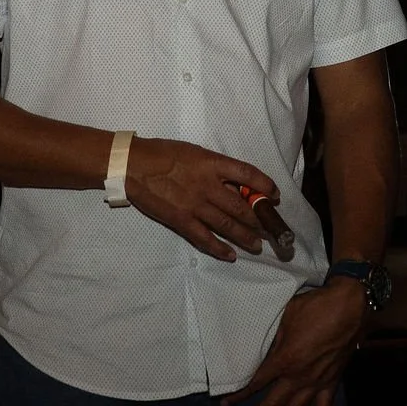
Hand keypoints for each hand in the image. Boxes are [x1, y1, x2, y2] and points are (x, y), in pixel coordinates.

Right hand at [123, 137, 276, 261]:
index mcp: (212, 163)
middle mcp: (208, 184)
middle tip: (270, 229)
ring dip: (245, 237)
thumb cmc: (163, 153)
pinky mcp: (181, 220)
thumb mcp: (195, 152)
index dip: (265, 185)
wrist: (132, 165)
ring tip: (257, 245)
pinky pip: (204, 238)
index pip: (248, 174)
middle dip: (258, 219)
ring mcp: (195, 205)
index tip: (274, 195)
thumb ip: (215, 168)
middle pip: (241, 206)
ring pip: (227, 225)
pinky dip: (219, 248)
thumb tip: (235, 184)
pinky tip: (231, 255)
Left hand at [222, 282, 364, 405]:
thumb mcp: (287, 317)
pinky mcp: (333, 381)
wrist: (349, 306)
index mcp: (285, 360)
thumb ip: (275, 339)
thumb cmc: (315, 306)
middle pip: (274, 403)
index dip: (240, 394)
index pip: (257, 383)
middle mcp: (299, 376)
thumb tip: (266, 350)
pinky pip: (324, 405)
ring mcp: (317, 382)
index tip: (227, 402)